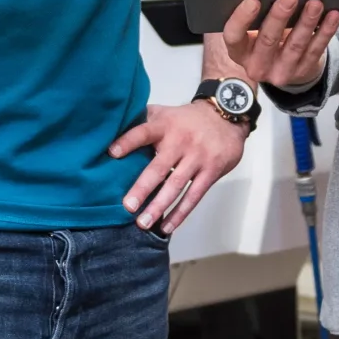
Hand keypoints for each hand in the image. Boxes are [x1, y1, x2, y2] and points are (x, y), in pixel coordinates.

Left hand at [111, 101, 248, 233]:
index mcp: (165, 126)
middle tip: (128, 206)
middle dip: (143, 188)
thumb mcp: (166, 112)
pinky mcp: (211, 171)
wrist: (226, 116)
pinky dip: (180, 213)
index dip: (128, 141)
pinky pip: (194, 196)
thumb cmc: (188, 119)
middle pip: (159, 167)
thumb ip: (144, 119)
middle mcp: (180, 142)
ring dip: (159, 206)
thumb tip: (114, 127)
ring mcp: (197, 158)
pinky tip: (167, 226)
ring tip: (143, 223)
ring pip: (176, 185)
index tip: (112, 153)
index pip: (143, 132)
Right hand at [219, 0, 338, 91]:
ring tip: (315, 4)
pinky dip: (325, 31)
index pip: (234, 36)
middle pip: (267, 40)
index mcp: (239, 51)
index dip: (241, 19)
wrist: (282, 66)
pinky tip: (331, 16)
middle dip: (279, 16)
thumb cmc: (263, 38)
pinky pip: (316, 50)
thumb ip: (255, 15)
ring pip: (295, 45)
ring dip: (306, 22)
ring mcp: (281, 71)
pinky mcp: (303, 70)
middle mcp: (257, 65)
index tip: (253, 0)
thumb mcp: (251, 32)